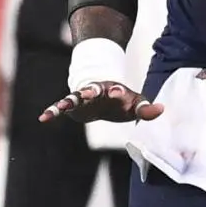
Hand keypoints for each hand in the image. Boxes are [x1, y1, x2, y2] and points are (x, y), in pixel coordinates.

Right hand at [38, 81, 163, 123]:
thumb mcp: (136, 104)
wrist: (105, 95)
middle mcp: (98, 90)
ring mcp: (84, 96)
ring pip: (75, 96)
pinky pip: (62, 106)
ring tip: (62, 107)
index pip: (118, 90)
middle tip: (90, 92)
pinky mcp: (74, 105)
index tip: (119, 92)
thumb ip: (147, 109)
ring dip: (69, 100)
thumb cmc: (124, 100)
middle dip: (93, 90)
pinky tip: (43, 117)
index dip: (118, 92)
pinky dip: (54, 110)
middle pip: (94, 89)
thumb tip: (162, 109)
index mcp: (115, 90)